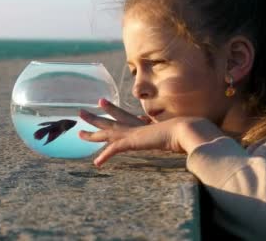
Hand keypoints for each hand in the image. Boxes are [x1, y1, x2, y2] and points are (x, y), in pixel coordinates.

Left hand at [78, 100, 223, 166]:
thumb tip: (182, 136)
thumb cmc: (186, 132)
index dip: (113, 109)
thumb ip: (172, 135)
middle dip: (95, 117)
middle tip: (81, 112)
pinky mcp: (133, 142)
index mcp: (143, 124)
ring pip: (106, 133)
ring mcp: (133, 133)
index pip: (124, 115)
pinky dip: (105, 156)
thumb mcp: (175, 134)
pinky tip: (96, 163)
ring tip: (78, 132)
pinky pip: (114, 150)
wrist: (186, 130)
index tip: (103, 102)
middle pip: (110, 120)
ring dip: (92, 133)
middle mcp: (135, 126)